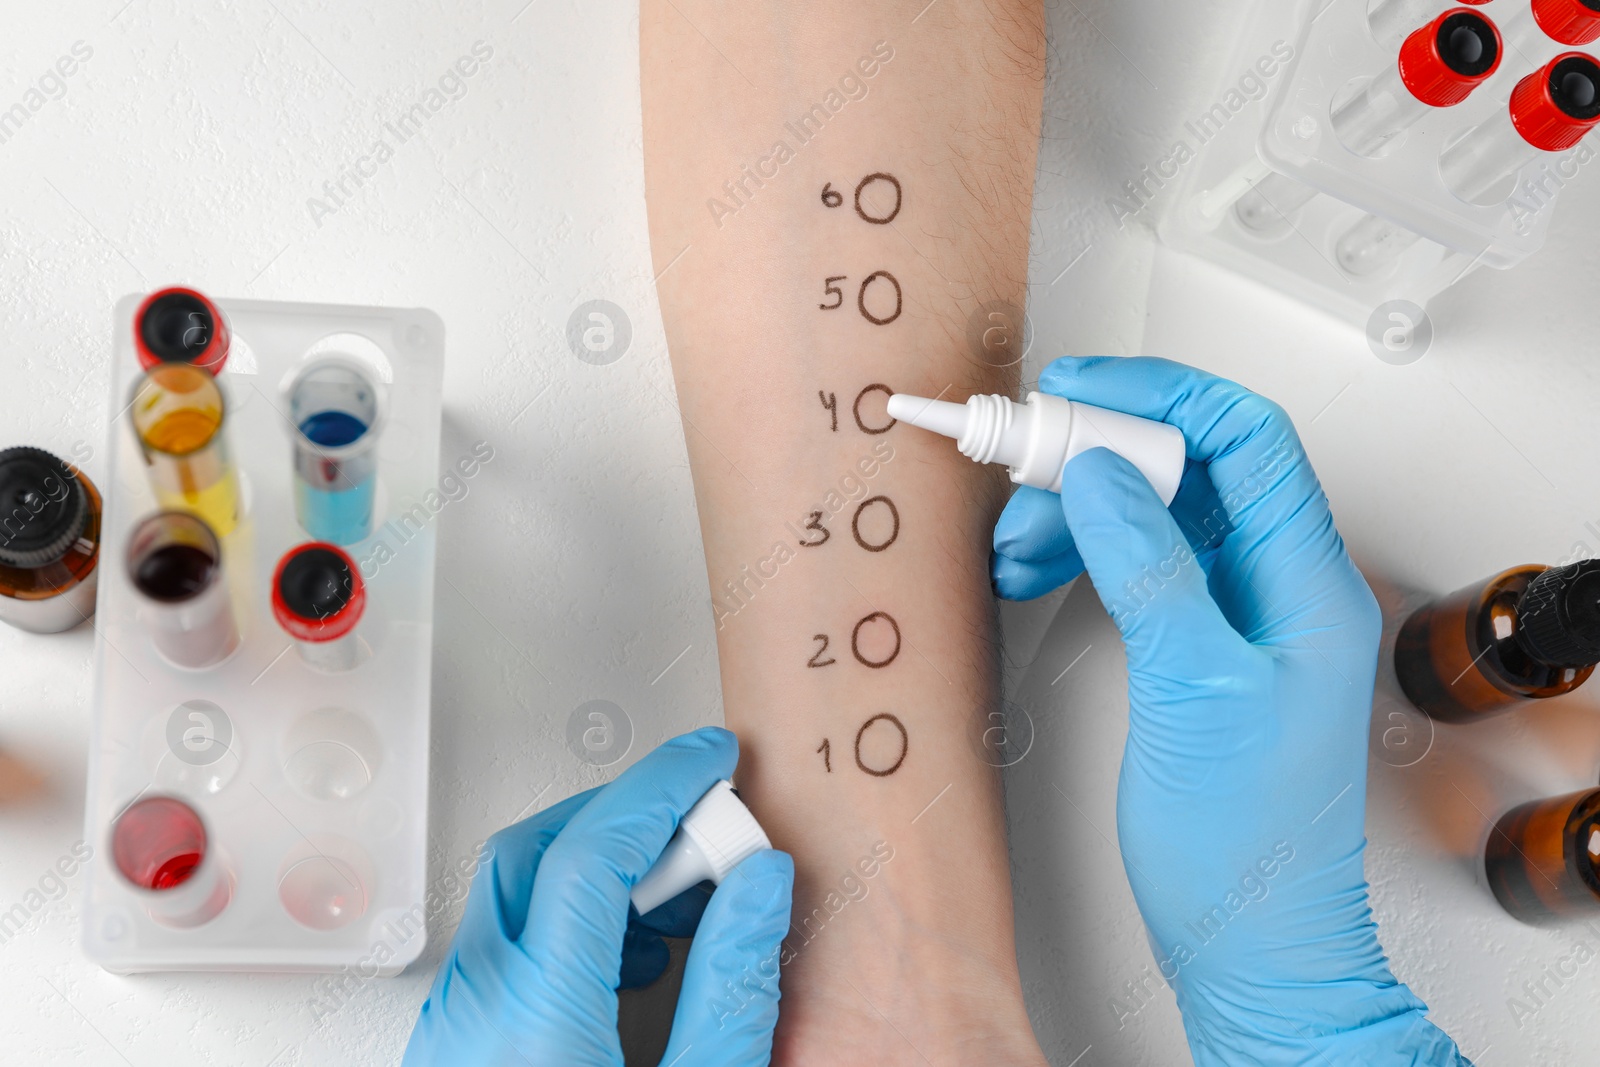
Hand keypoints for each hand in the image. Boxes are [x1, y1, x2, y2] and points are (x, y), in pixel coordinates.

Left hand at [404, 727, 793, 1066]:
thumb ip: (733, 990)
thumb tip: (759, 886)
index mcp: (535, 1013)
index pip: (592, 849)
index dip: (661, 787)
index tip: (711, 761)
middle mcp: (476, 1006)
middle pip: (538, 850)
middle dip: (627, 816)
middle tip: (703, 826)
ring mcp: (454, 1022)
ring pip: (514, 891)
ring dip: (599, 870)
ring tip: (684, 903)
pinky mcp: (454, 1041)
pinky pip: (503, 942)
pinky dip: (569, 918)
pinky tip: (635, 957)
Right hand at [992, 358, 1467, 1065]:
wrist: (1247, 940)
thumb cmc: (1248, 842)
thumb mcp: (1196, 690)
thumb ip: (1150, 570)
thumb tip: (1100, 475)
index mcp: (1306, 583)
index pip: (1247, 440)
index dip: (1164, 394)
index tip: (1079, 388)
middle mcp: (1275, 587)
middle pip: (1188, 469)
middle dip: (1097, 455)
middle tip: (1021, 465)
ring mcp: (1232, 617)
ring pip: (1151, 515)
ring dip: (1075, 511)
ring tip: (1015, 539)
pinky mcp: (1192, 647)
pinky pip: (1134, 566)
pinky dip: (1079, 555)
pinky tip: (1032, 568)